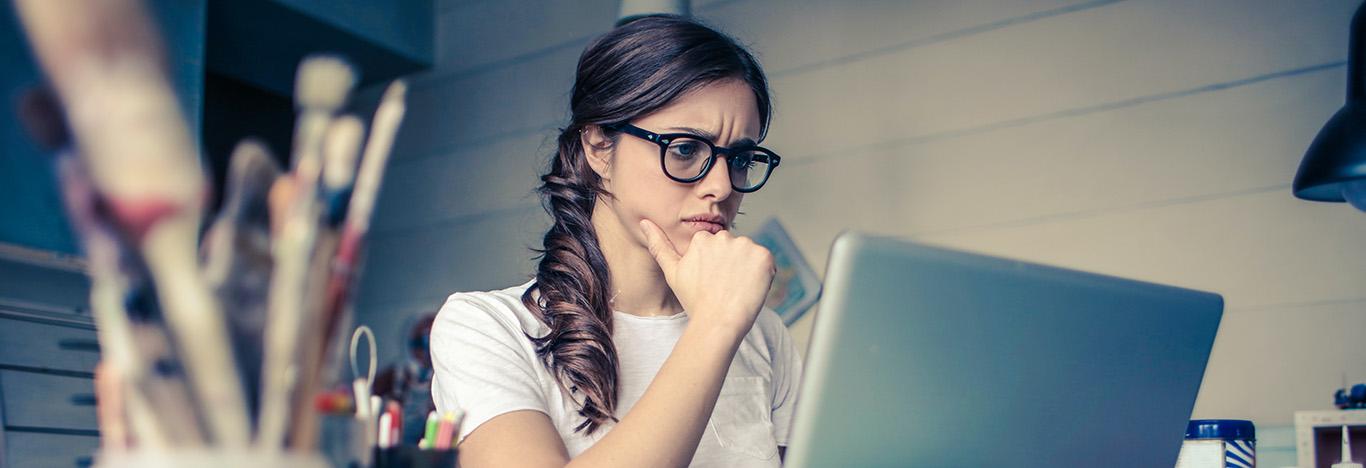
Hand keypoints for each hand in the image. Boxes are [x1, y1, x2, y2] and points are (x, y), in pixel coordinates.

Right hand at [638, 219, 775, 333]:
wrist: (717, 322)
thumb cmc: (695, 301)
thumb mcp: (672, 272)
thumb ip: (659, 244)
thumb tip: (644, 221)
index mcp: (702, 239)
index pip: (717, 248)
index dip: (717, 267)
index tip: (713, 282)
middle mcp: (724, 237)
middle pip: (734, 249)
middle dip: (732, 264)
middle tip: (725, 287)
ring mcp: (745, 246)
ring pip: (750, 255)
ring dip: (748, 268)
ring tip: (737, 289)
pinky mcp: (763, 256)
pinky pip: (766, 262)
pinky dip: (762, 274)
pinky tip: (750, 288)